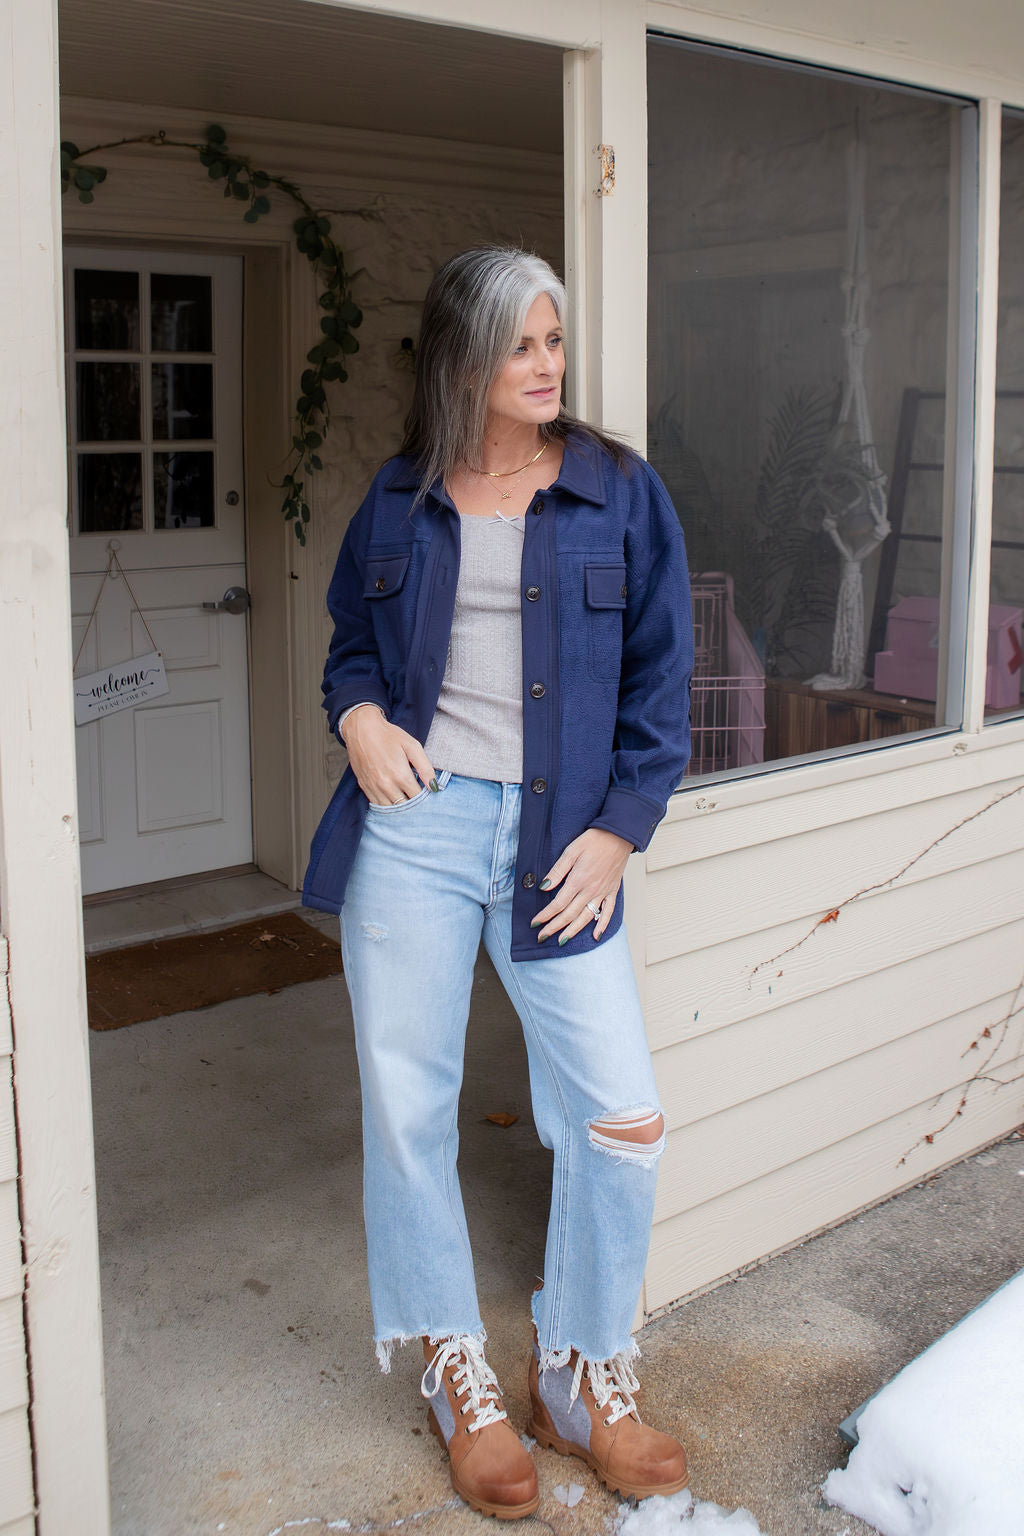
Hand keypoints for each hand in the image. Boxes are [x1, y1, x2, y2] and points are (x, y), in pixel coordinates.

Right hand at [340, 705, 436, 805]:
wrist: (361, 729)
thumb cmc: (388, 736)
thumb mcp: (412, 746)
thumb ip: (425, 767)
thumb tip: (434, 787)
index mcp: (400, 775)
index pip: (417, 797)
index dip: (425, 797)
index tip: (427, 793)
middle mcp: (386, 785)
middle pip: (405, 806)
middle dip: (413, 805)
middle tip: (418, 798)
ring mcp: (374, 788)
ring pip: (390, 809)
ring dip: (400, 807)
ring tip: (407, 799)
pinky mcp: (364, 787)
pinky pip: (377, 805)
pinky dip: (387, 805)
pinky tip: (393, 798)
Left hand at [530, 828, 633, 943]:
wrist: (618, 835)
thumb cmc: (593, 840)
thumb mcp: (571, 851)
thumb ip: (557, 871)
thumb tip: (544, 887)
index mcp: (578, 880)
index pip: (558, 904)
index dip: (545, 915)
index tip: (535, 923)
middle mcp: (590, 890)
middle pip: (569, 914)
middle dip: (554, 927)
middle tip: (542, 937)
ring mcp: (602, 892)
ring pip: (586, 917)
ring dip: (573, 931)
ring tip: (562, 941)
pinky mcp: (612, 891)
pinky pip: (608, 912)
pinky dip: (602, 925)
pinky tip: (595, 936)